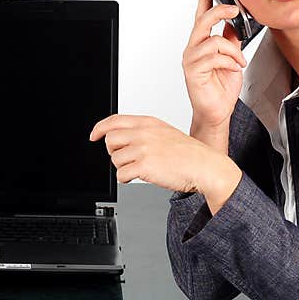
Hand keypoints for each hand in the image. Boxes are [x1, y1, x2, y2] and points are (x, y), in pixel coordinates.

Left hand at [89, 115, 240, 211]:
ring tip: (140, 168)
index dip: (99, 128)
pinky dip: (126, 179)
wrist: (205, 167)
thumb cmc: (188, 154)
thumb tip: (119, 138)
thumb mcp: (164, 133)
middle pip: (110, 140)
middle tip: (128, 159)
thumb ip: (142, 132)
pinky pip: (121, 174)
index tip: (93, 136)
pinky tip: (138, 177)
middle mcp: (143, 133)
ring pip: (115, 159)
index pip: (114, 121)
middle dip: (114, 152)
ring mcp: (143, 148)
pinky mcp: (144, 165)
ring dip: (123, 167)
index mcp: (148, 123)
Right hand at [184, 0, 246, 136]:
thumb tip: (235, 24)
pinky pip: (215, 56)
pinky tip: (234, 68)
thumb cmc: (220, 88)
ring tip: (238, 61)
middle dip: (220, 11)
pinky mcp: (193, 71)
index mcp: (202, 42)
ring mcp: (192, 59)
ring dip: (233, 50)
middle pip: (203, 20)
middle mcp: (193, 48)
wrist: (217, 111)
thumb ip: (231, 40)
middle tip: (234, 10)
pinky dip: (230, 61)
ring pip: (214, 40)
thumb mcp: (232, 58)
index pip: (201, 14)